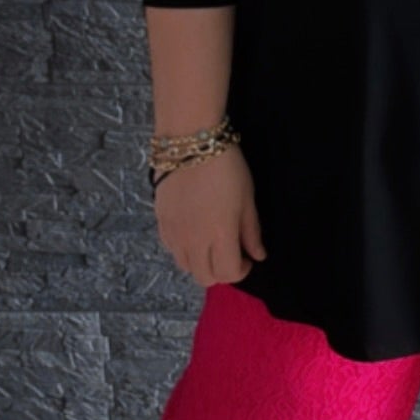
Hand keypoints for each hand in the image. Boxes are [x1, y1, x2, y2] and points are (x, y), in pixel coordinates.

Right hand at [153, 144, 267, 288]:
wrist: (190, 142)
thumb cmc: (227, 167)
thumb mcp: (248, 199)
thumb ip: (252, 232)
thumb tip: (258, 255)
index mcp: (220, 236)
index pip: (228, 274)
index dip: (242, 271)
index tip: (248, 258)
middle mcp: (193, 241)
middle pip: (205, 277)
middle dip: (221, 271)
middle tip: (231, 253)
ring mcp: (174, 233)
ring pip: (185, 266)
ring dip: (201, 262)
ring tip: (212, 244)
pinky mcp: (160, 221)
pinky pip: (171, 249)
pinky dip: (184, 250)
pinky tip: (193, 233)